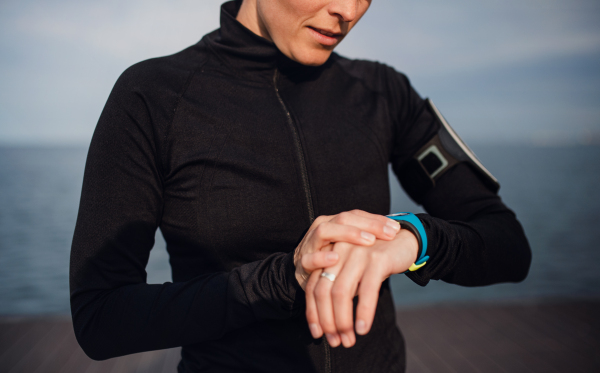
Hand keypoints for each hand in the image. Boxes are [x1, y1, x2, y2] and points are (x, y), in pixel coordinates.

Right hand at [294, 210, 400, 289]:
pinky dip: (321, 257)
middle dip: (368, 225)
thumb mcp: (350, 250)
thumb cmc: (334, 261)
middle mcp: (321, 228)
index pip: (356, 215)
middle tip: (388, 233)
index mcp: (333, 222)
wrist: (306, 276)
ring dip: (347, 234)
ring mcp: (309, 244)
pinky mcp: (302, 262)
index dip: (376, 220)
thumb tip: (397, 233)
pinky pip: (309, 258)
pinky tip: (336, 258)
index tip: (396, 228)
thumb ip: (368, 241)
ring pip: (325, 231)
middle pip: (344, 219)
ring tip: (368, 240)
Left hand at [305, 228, 418, 347]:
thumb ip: (339, 289)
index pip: (313, 287)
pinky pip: (367, 290)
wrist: (404, 240)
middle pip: (323, 291)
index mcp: (329, 256)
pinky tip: (363, 328)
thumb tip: (330, 324)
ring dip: (343, 321)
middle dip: (327, 321)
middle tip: (336, 341)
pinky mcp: (377, 259)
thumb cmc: (375, 261)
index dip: (313, 313)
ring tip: (349, 340)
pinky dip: (363, 312)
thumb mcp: (353, 272)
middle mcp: (338, 253)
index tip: (317, 334)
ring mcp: (356, 254)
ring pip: (341, 292)